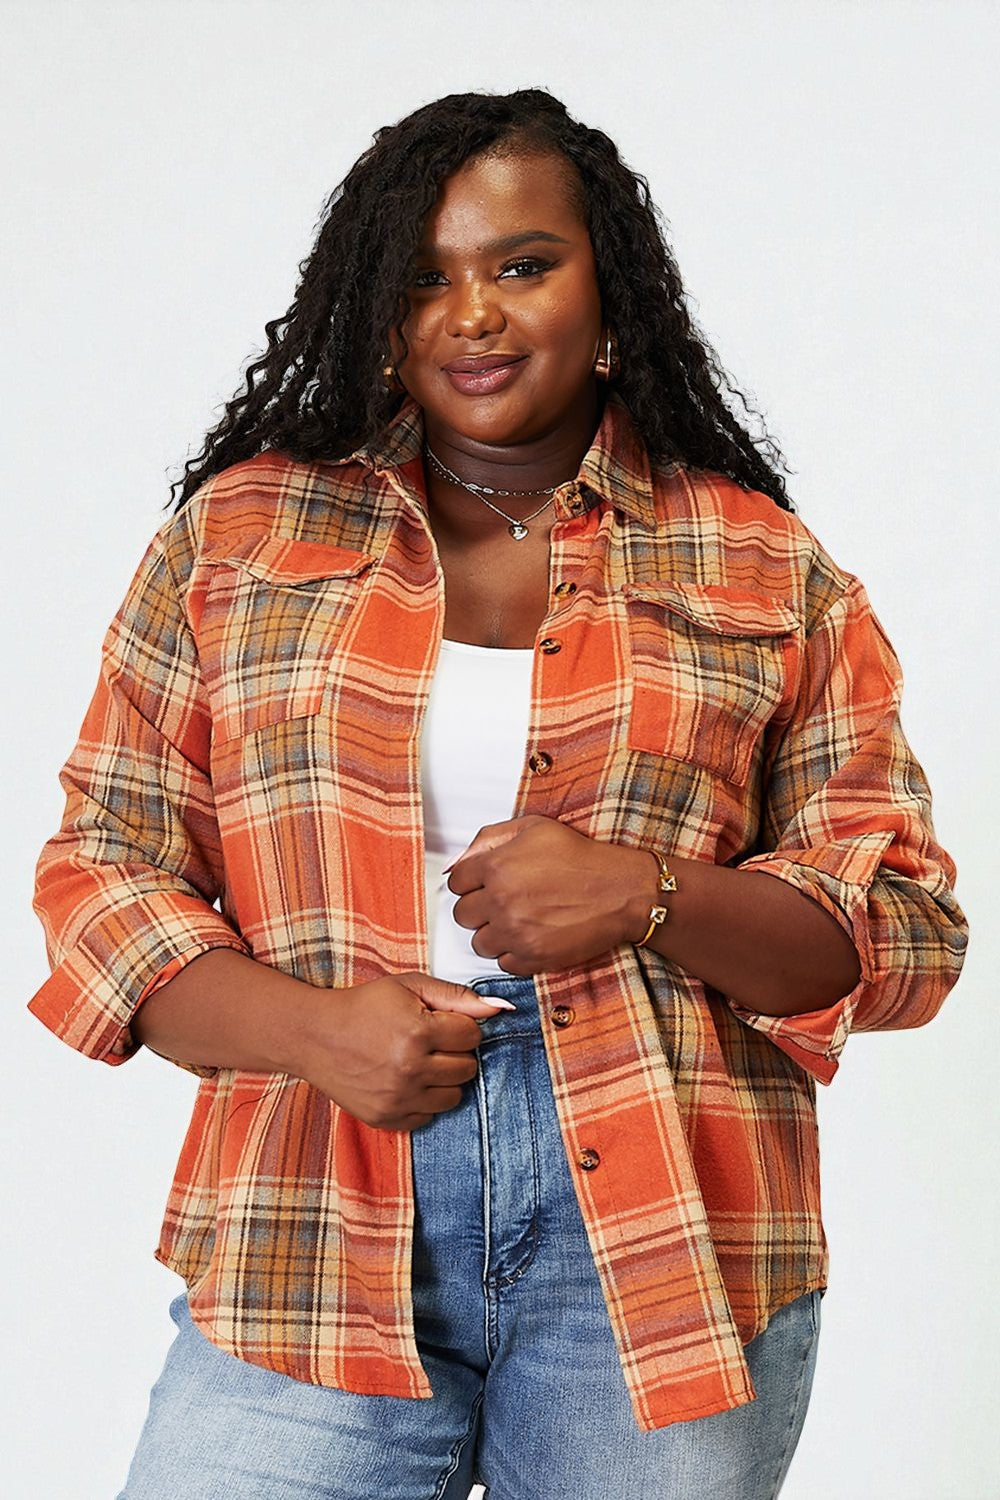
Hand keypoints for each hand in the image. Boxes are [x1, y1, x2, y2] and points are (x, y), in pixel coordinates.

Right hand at [293, 972, 509, 1131]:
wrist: (315, 1037)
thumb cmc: (362, 1007)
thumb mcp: (409, 987)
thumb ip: (457, 996)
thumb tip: (499, 1008)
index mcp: (418, 1031)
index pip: (472, 1036)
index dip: (459, 1026)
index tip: (440, 1023)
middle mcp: (410, 1068)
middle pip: (467, 1068)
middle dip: (454, 1053)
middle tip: (429, 1042)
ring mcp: (398, 1097)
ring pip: (453, 1096)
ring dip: (443, 1079)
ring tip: (419, 1062)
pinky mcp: (387, 1117)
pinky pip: (429, 1116)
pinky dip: (423, 1100)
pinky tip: (404, 1080)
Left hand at [446, 814, 651, 975]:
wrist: (620, 891)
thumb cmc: (580, 858)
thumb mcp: (533, 828)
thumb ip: (488, 839)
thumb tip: (457, 862)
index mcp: (496, 867)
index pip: (455, 883)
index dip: (470, 883)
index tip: (484, 885)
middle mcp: (500, 901)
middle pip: (462, 915)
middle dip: (479, 909)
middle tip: (502, 903)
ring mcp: (515, 933)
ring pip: (479, 943)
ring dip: (494, 933)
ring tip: (518, 921)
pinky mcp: (532, 957)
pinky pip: (503, 963)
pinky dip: (514, 953)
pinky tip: (531, 936)